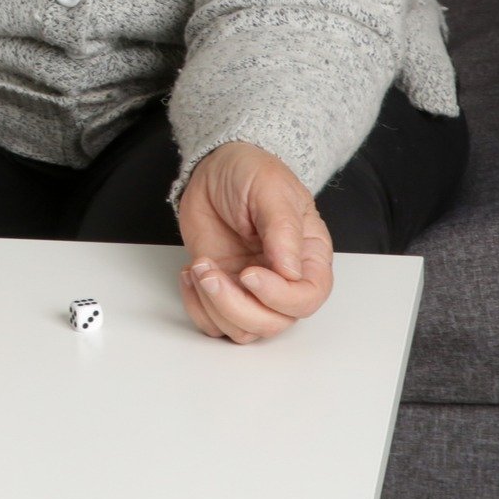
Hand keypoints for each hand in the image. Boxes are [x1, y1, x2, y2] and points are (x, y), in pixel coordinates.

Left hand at [175, 141, 333, 343]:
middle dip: (236, 306)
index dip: (280, 297)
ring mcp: (251, 289)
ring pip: (243, 329)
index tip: (249, 274)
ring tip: (199, 267)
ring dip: (213, 306)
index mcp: (308, 255)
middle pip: (274, 322)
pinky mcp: (223, 290)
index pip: (307, 297)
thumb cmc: (250, 173)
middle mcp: (283, 279)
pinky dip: (197, 308)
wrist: (214, 169)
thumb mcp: (270, 189)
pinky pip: (215, 323)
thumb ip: (282, 230)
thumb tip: (290, 272)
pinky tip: (190, 273)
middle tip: (209, 271)